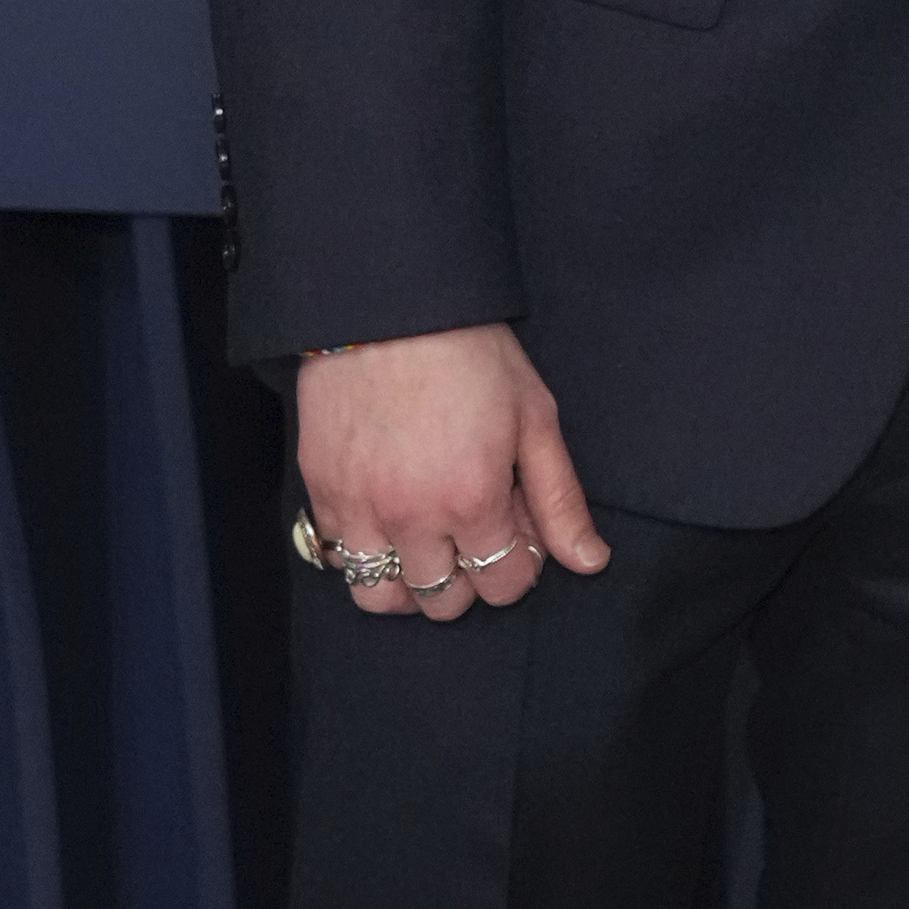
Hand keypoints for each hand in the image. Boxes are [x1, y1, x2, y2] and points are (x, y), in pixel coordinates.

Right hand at [295, 325, 609, 620]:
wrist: (389, 305)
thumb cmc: (471, 353)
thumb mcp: (534, 419)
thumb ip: (560, 500)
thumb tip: (589, 561)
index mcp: (472, 500)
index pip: (502, 587)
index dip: (518, 564)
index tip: (516, 529)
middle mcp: (411, 517)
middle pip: (443, 603)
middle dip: (468, 578)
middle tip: (472, 531)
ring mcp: (358, 507)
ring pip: (381, 597)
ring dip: (410, 580)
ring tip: (426, 540)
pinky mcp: (319, 489)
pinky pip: (338, 557)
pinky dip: (366, 550)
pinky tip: (387, 516)